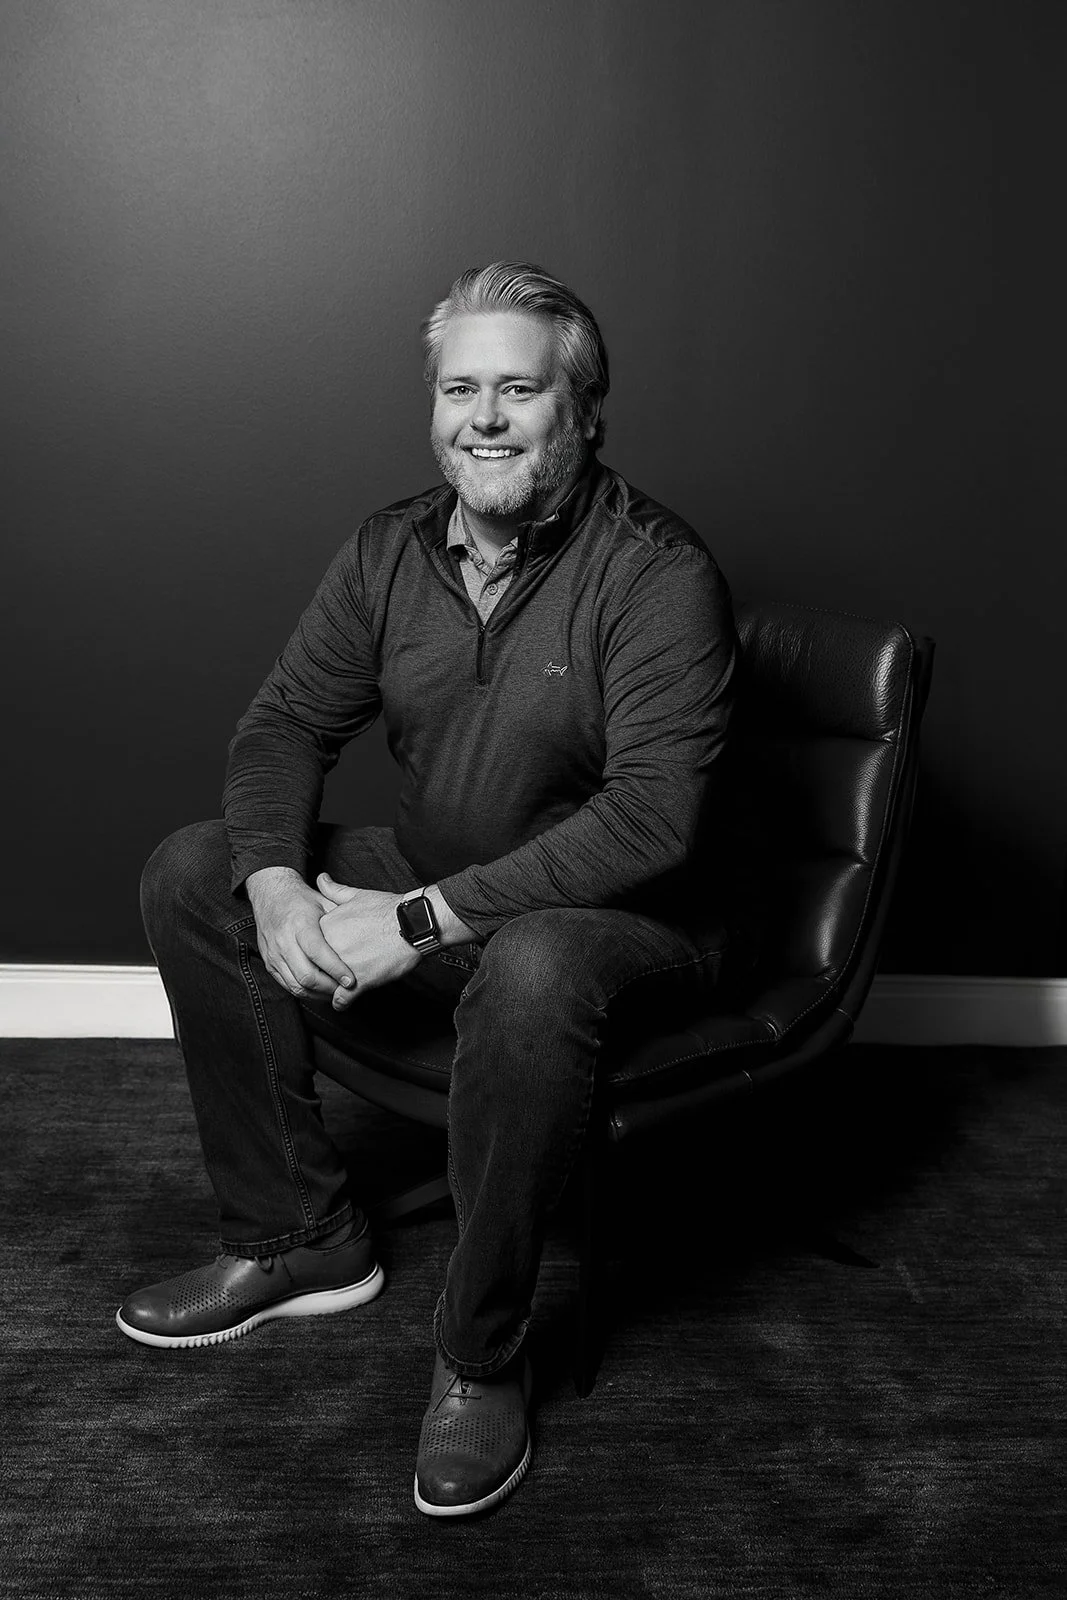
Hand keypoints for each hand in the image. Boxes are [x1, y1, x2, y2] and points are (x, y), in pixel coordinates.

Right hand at [245, 866, 354, 998]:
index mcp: (299, 923)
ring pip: (296, 985)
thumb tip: (365, 936)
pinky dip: (306, 992)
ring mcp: (274, 954)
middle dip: (329, 988)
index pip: (317, 952)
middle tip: (346, 991)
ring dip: (318, 994)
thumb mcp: (324, 902)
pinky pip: (287, 985)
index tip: (351, 980)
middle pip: (306, 975)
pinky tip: (320, 991)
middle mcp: (283, 940)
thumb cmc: (302, 900)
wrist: (270, 895)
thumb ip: (342, 919)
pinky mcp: (269, 963)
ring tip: (336, 993)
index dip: (335, 969)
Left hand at [316, 873, 421, 1010]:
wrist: (412, 924)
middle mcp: (328, 947)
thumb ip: (334, 890)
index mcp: (325, 927)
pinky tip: (342, 1002)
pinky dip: (341, 1003)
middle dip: (319, 972)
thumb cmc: (388, 909)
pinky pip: (341, 999)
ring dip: (328, 990)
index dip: (316, 953)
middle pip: (314, 966)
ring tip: (333, 991)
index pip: (309, 945)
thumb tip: (321, 878)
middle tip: (326, 975)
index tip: (322, 956)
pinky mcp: (358, 982)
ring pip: (324, 986)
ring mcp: (342, 966)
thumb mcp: (357, 895)